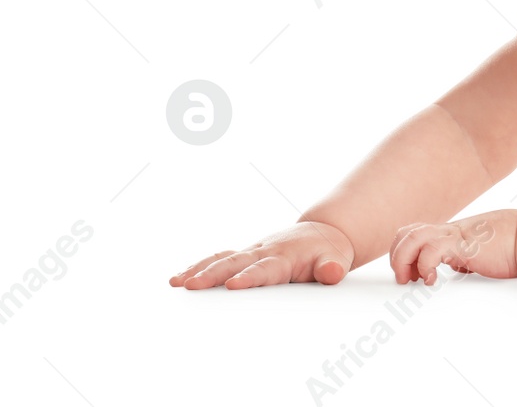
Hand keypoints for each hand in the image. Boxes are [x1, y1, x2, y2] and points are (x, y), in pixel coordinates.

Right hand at [170, 220, 355, 289]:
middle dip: (212, 275)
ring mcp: (252, 252)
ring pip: (222, 259)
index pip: (265, 269)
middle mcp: (263, 252)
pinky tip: (179, 279)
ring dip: (199, 270)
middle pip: (235, 263)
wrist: (322, 233)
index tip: (234, 285)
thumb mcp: (336, 259)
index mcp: (285, 257)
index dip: (250, 277)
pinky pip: (219, 259)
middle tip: (192, 286)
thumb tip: (332, 273)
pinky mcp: (244, 255)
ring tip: (176, 283)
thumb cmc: (327, 251)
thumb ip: (332, 268)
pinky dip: (199, 266)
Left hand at [390, 209, 516, 283]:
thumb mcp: (484, 249)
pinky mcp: (464, 245)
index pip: (417, 232)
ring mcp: (456, 236)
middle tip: (405, 278)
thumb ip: (468, 255)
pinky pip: (431, 250)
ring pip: (412, 237)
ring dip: (404, 260)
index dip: (405, 251)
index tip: (410, 274)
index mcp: (454, 232)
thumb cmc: (515, 244)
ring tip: (411, 279)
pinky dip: (424, 266)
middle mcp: (451, 231)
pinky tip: (433, 280)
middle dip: (398, 257)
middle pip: (407, 232)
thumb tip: (461, 266)